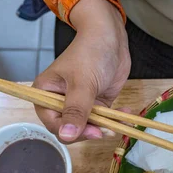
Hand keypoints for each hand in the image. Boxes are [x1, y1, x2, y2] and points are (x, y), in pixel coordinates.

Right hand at [33, 0, 130, 142]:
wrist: (110, 37)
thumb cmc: (90, 54)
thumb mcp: (82, 83)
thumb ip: (75, 111)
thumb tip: (66, 136)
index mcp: (46, 94)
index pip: (53, 123)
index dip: (70, 131)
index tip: (91, 131)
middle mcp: (60, 101)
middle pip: (70, 128)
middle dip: (88, 131)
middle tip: (106, 129)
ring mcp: (79, 103)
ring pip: (88, 127)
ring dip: (103, 128)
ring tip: (118, 125)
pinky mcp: (96, 103)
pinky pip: (102, 119)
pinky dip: (114, 120)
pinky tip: (126, 115)